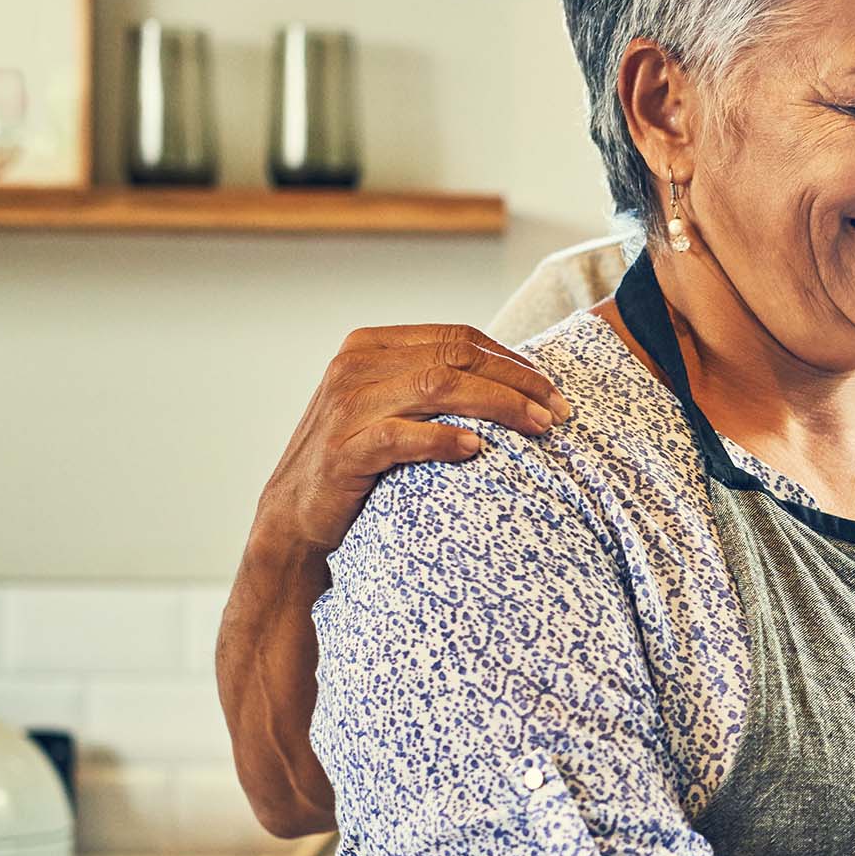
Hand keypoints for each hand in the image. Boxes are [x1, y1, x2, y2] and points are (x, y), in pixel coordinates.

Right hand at [252, 325, 569, 562]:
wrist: (295, 518)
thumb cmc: (360, 463)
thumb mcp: (392, 409)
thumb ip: (433, 386)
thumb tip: (515, 381)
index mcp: (372, 345)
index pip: (458, 337)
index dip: (512, 360)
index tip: (552, 390)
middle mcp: (355, 365)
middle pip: (456, 357)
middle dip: (517, 382)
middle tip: (559, 412)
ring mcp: (346, 405)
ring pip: (438, 387)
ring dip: (498, 405)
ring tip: (537, 428)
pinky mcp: (343, 449)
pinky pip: (402, 436)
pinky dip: (444, 439)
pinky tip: (478, 450)